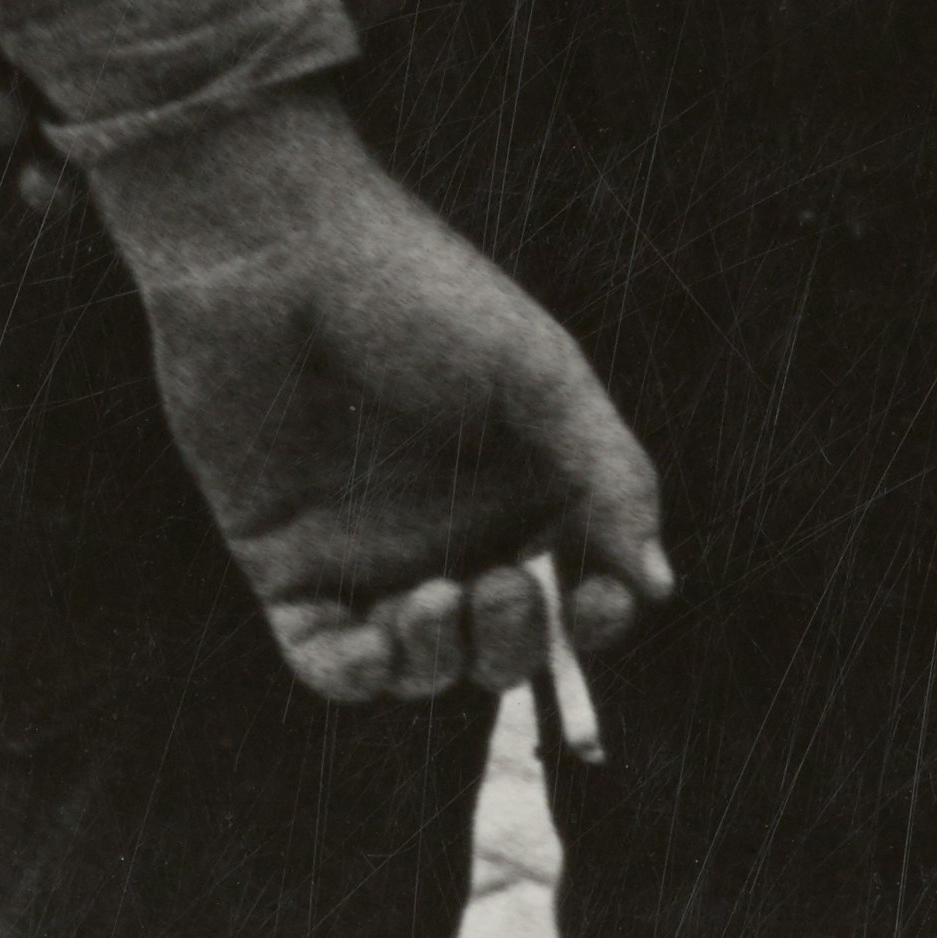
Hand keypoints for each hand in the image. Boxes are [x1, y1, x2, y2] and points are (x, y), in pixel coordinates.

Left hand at [84, 92, 664, 711]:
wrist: (276, 262)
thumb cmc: (419, 294)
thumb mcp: (540, 373)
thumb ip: (608, 475)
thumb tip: (660, 585)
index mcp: (524, 482)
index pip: (579, 587)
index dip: (598, 617)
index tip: (601, 603)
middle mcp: (452, 529)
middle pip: (502, 644)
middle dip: (513, 642)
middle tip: (495, 582)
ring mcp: (370, 554)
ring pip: (422, 666)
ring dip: (439, 658)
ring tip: (431, 596)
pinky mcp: (288, 569)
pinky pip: (328, 659)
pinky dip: (356, 675)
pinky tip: (371, 647)